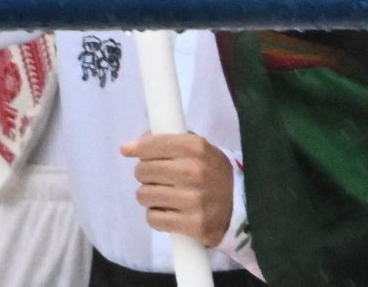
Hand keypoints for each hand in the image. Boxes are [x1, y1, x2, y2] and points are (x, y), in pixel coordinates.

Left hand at [121, 132, 234, 247]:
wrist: (240, 205)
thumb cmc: (212, 173)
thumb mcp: (200, 149)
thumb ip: (171, 142)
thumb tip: (131, 145)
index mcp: (197, 148)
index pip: (153, 144)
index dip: (137, 148)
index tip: (128, 150)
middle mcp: (194, 171)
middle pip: (143, 171)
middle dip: (145, 174)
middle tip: (156, 177)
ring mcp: (193, 199)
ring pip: (144, 196)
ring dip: (149, 196)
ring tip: (163, 195)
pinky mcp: (191, 224)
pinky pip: (153, 218)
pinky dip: (156, 216)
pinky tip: (168, 211)